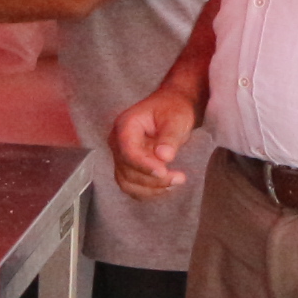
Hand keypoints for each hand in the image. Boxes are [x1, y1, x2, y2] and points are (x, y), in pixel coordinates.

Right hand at [108, 82, 200, 199]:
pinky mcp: (128, 166)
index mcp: (125, 126)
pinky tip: (167, 187)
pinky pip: (132, 185)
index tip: (164, 172)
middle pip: (126, 169)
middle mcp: (117, 142)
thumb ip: (169, 137)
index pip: (128, 151)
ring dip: (150, 188)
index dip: (144, 165)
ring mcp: (121, 155)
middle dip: (152, 179)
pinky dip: (148, 191)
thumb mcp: (176, 119)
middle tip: (180, 178)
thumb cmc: (173, 109)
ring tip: (175, 182)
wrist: (172, 107)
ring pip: (127, 181)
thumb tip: (164, 157)